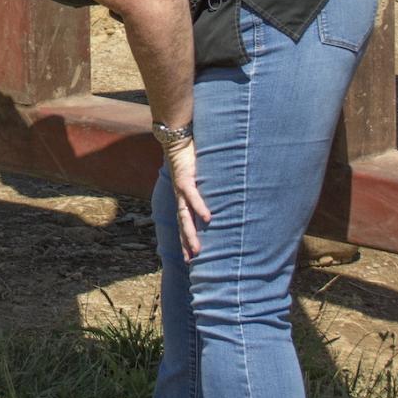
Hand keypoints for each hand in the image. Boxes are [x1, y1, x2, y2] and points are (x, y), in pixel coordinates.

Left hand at [160, 136, 210, 257]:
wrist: (177, 136)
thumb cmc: (191, 155)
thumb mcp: (200, 174)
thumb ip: (207, 185)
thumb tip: (221, 195)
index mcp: (182, 197)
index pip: (183, 222)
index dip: (185, 239)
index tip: (189, 258)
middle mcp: (180, 196)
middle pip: (182, 224)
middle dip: (186, 243)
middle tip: (192, 261)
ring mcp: (181, 188)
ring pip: (185, 215)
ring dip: (190, 233)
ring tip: (197, 249)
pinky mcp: (186, 178)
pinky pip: (193, 195)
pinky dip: (199, 207)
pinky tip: (207, 219)